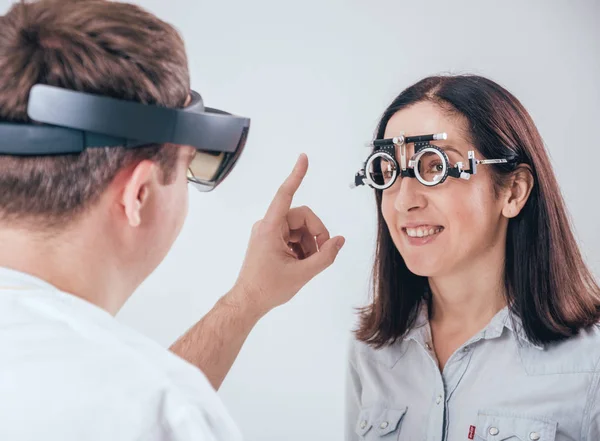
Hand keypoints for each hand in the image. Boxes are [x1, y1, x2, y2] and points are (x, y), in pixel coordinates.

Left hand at [230, 154, 344, 316]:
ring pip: (299, 227)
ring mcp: (268, 232)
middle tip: (323, 254)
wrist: (248, 302)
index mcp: (269, 228)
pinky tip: (301, 264)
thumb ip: (325, 256)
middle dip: (316, 233)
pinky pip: (293, 236)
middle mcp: (267, 225)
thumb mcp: (302, 274)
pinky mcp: (270, 240)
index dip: (296, 176)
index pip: (285, 195)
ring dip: (310, 243)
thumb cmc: (268, 288)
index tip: (303, 158)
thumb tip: (339, 240)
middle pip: (301, 216)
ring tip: (308, 264)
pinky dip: (302, 248)